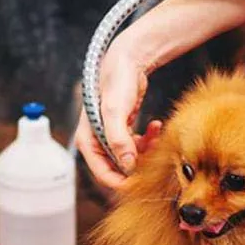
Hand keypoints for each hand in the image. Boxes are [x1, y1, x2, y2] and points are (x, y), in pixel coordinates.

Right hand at [74, 36, 156, 188]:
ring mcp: (111, 137)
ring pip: (130, 158)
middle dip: (137, 165)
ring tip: (156, 136)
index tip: (140, 184)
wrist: (127, 60)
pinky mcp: (124, 130)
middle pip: (117, 168)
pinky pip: (137, 144)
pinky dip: (148, 139)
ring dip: (145, 151)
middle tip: (153, 158)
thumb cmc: (116, 82)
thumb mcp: (115, 111)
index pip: (102, 174)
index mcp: (88, 141)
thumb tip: (127, 166)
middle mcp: (97, 142)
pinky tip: (156, 126)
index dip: (120, 182)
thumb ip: (119, 140)